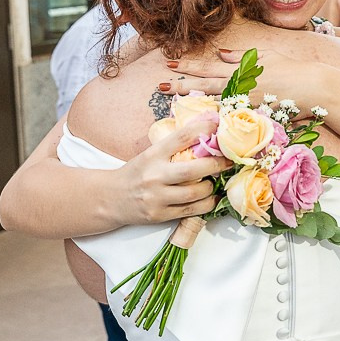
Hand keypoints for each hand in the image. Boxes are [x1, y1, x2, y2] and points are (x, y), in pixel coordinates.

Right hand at [113, 119, 231, 224]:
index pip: (181, 137)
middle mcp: (154, 175)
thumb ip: (174, 147)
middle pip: (192, 170)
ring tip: (216, 181)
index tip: (218, 125)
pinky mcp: (160, 215)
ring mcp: (157, 197)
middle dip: (215, 164)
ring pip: (194, 193)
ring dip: (211, 187)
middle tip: (228, 160)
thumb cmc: (136, 173)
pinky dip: (206, 203)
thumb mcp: (150, 154)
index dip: (203, 129)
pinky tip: (211, 197)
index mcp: (153, 154)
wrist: (111, 198)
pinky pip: (191, 210)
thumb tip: (207, 131)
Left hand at [159, 49, 313, 108]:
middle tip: (161, 86)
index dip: (189, 67)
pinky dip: (214, 123)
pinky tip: (199, 126)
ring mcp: (246, 102)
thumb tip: (221, 53)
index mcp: (241, 69)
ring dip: (193, 104)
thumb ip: (242, 56)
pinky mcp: (254, 116)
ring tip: (172, 104)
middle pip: (205, 86)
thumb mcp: (266, 55)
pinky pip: (231, 120)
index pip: (209, 68)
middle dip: (182, 86)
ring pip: (213, 104)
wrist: (313, 86)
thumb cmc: (291, 69)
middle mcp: (240, 85)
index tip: (171, 65)